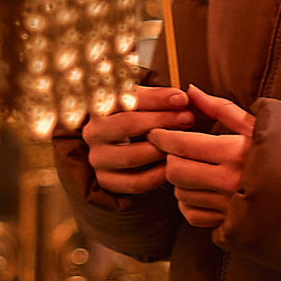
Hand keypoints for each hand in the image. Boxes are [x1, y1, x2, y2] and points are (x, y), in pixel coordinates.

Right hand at [80, 86, 196, 195]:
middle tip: (187, 119)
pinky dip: (157, 175)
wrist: (120, 148)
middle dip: (161, 121)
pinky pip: (134, 182)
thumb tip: (182, 99)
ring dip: (161, 149)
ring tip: (181, 143)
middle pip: (126, 125)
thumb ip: (160, 99)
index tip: (182, 99)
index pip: (125, 98)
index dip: (156, 98)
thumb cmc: (139, 118)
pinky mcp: (106, 180)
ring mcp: (97, 158)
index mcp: (99, 105)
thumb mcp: (144, 103)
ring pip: (131, 156)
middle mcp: (92, 132)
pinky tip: (172, 166)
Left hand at [149, 85, 253, 227]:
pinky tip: (199, 192)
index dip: (162, 138)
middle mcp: (230, 181)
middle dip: (170, 160)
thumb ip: (220, 108)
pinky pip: (194, 216)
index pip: (182, 145)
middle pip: (175, 172)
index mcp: (236, 152)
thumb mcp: (257, 124)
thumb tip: (190, 91)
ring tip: (192, 170)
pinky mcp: (233, 226)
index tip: (156, 133)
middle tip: (176, 152)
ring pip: (181, 194)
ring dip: (180, 181)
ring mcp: (231, 207)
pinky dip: (189, 204)